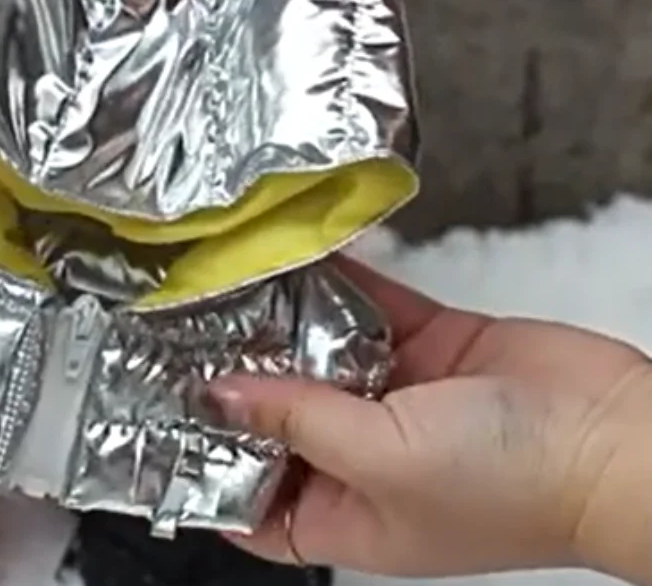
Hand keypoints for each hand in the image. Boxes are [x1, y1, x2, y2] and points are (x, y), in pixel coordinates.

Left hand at [209, 255, 651, 580]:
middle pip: (280, 413)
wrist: (615, 436)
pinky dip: (340, 284)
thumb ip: (296, 418)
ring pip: (321, 351)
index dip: (208, 462)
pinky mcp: (427, 347)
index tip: (163, 412)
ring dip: (287, 319)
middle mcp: (364, 457)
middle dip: (242, 372)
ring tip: (233, 279)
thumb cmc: (516, 482)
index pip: (252, 497)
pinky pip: (369, 308)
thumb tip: (217, 395)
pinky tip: (302, 253)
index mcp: (346, 514)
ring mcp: (395, 397)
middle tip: (188, 324)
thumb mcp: (380, 458)